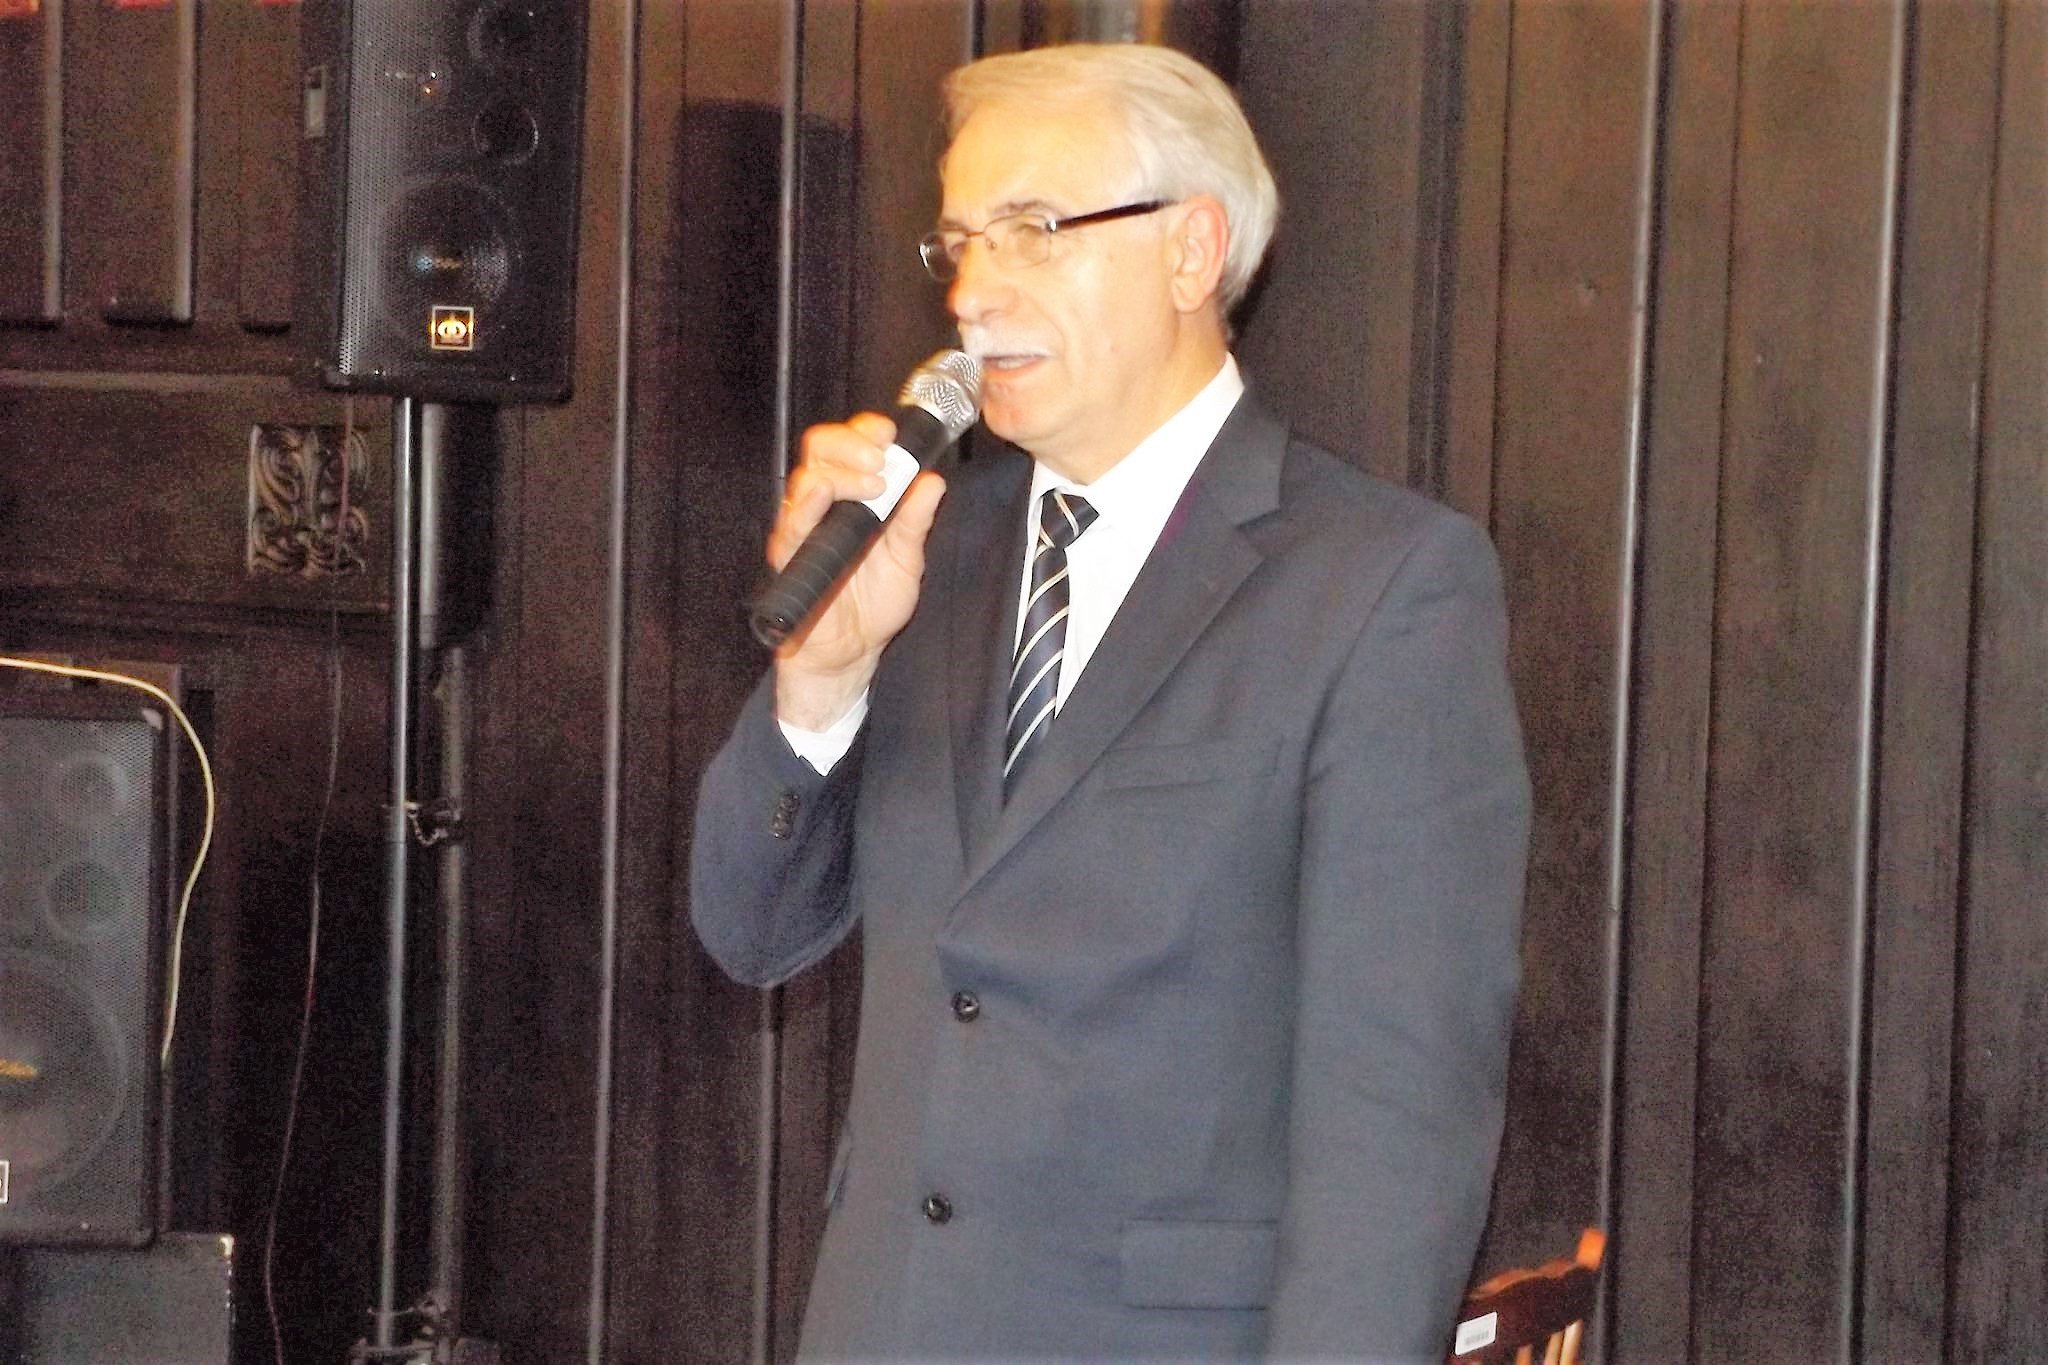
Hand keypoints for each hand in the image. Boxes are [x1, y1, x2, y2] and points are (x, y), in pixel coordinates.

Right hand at [770, 412, 946, 729]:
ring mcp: (804, 529)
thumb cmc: (874, 604)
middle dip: (851, 442)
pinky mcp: (790, 557)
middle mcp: (824, 505)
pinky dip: (807, 506)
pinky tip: (824, 496)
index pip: (850, 446)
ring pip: (806, 478)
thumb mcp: (908, 560)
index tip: (892, 432)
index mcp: (852, 497)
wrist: (851, 653)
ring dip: (841, 472)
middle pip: (821, 449)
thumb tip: (933, 481)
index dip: (868, 431)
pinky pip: (791, 525)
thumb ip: (916, 521)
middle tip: (882, 456)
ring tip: (874, 484)